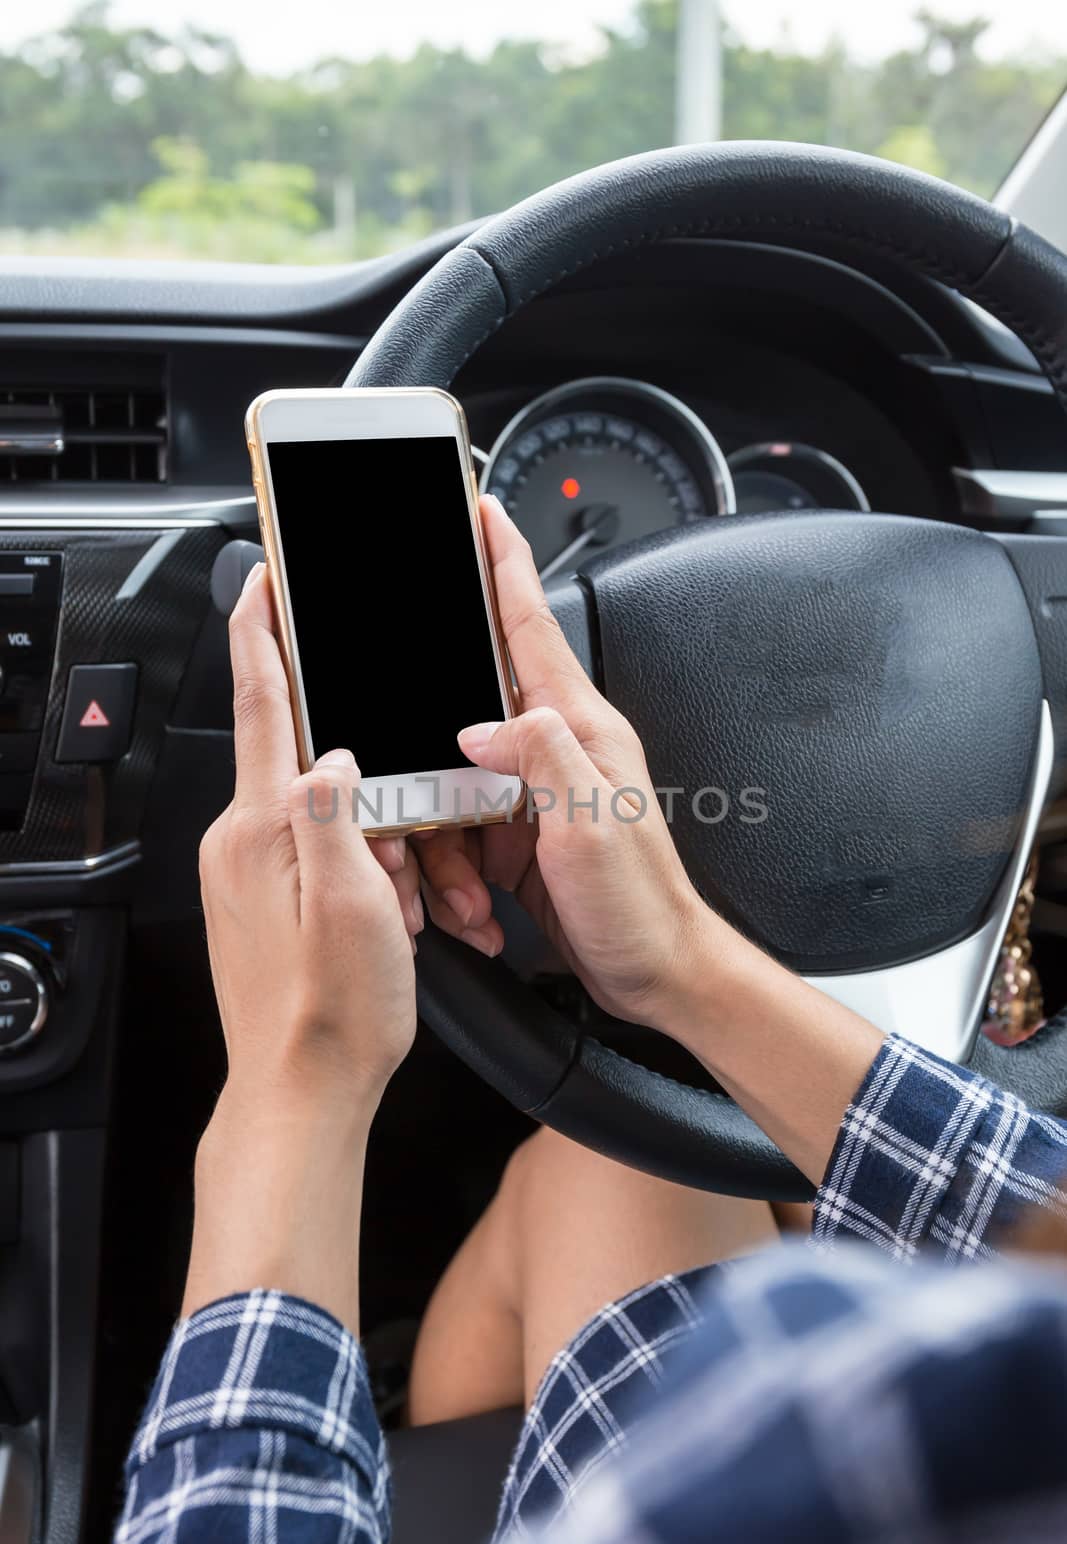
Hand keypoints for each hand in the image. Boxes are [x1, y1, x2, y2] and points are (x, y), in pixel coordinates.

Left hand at [200, 563, 417, 1110]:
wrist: (302, 1091)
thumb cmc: (335, 1014)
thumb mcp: (356, 904)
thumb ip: (338, 812)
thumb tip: (333, 750)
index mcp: (262, 828)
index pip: (258, 703)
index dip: (261, 633)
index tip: (261, 580)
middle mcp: (241, 842)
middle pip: (302, 758)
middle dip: (362, 774)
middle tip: (400, 842)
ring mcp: (246, 872)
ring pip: (320, 811)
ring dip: (371, 839)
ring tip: (406, 906)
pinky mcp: (259, 899)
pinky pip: (317, 853)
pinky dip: (361, 868)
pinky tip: (390, 914)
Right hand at [414, 496, 718, 1030]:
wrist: (657, 971)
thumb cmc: (639, 903)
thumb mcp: (590, 817)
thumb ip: (538, 752)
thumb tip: (480, 720)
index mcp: (578, 728)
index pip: (531, 625)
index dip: (504, 563)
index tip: (481, 511)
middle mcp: (554, 750)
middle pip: (468, 707)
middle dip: (430, 745)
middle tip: (427, 791)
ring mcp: (534, 793)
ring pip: (450, 781)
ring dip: (441, 843)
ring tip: (472, 893)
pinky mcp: (519, 835)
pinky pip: (458, 831)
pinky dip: (452, 872)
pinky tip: (474, 908)